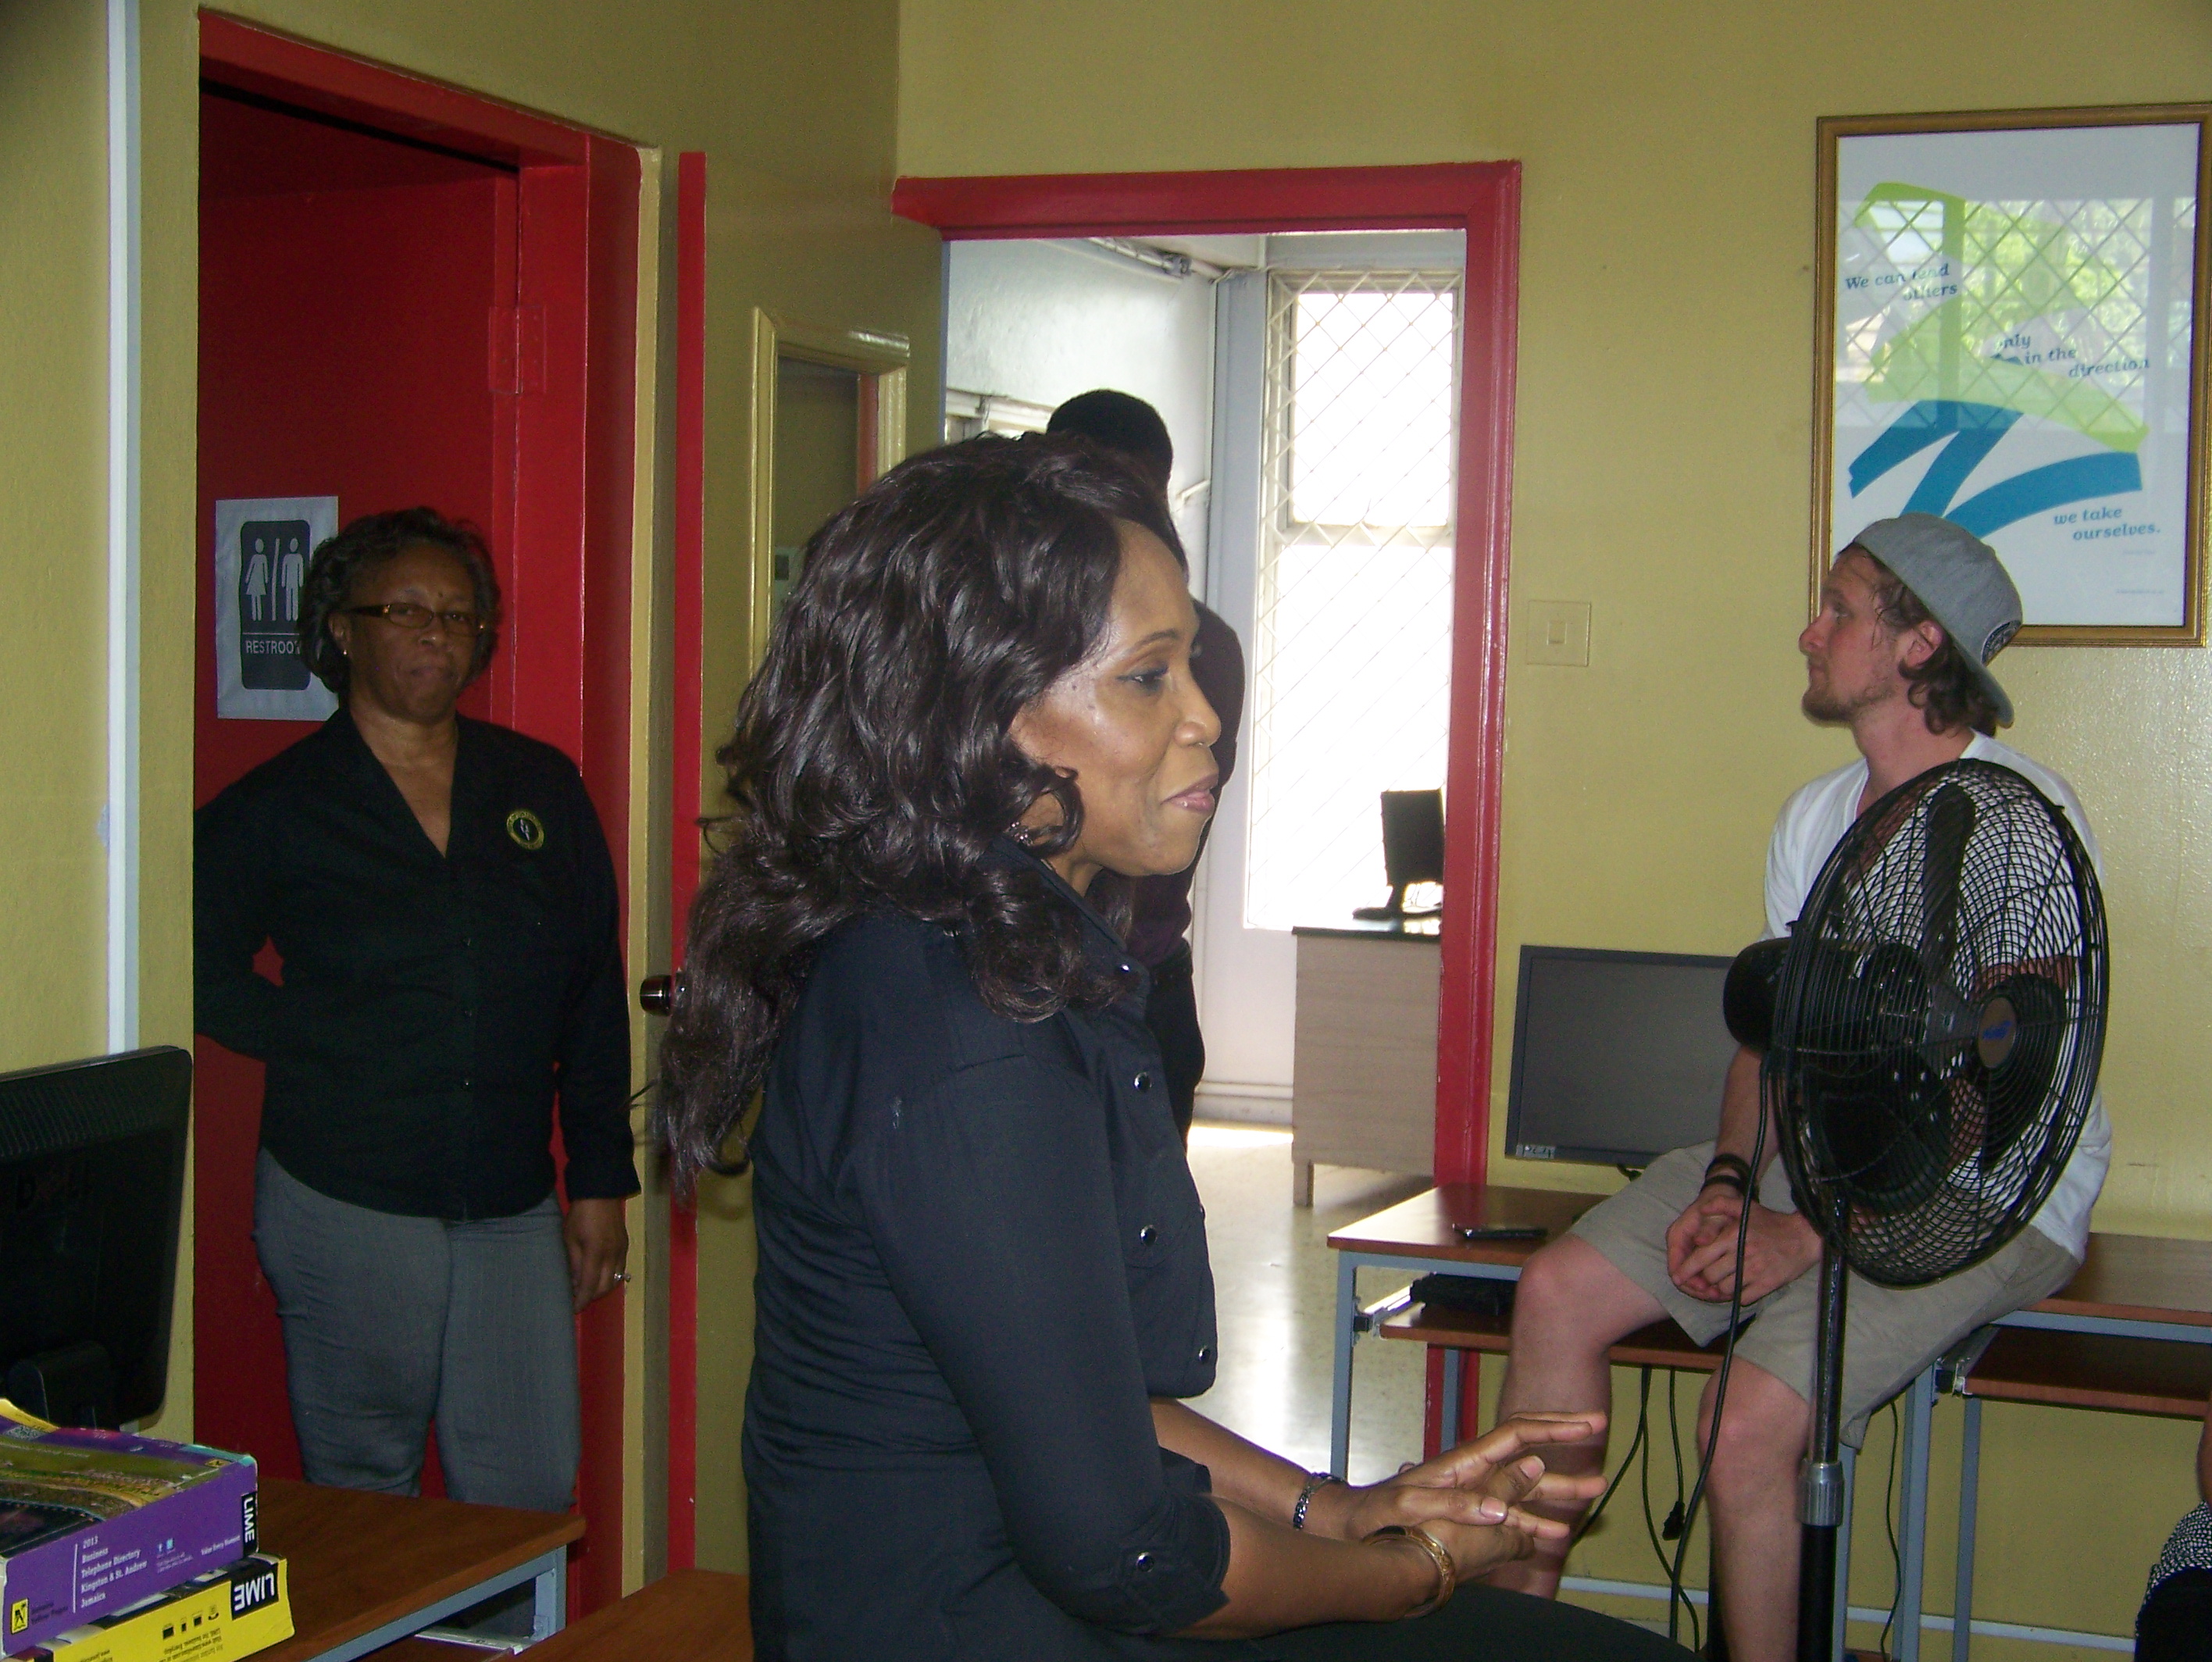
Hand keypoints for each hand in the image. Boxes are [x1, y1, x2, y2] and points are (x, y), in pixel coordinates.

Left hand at [564, 1197, 629, 1311]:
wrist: (601, 1193)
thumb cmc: (580, 1215)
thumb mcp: (569, 1239)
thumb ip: (573, 1263)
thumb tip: (573, 1283)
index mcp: (596, 1254)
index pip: (590, 1286)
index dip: (581, 1300)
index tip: (573, 1309)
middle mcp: (612, 1256)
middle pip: (605, 1287)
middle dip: (591, 1296)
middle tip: (577, 1298)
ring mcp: (621, 1251)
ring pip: (615, 1280)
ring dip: (602, 1289)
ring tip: (588, 1288)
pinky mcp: (625, 1246)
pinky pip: (620, 1270)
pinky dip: (610, 1278)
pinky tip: (599, 1275)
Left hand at [1309, 1413, 1606, 1565]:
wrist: (1355, 1526)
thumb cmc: (1378, 1513)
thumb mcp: (1413, 1507)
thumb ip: (1458, 1504)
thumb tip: (1503, 1507)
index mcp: (1463, 1461)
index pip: (1517, 1435)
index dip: (1554, 1428)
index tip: (1587, 1425)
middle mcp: (1474, 1471)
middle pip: (1529, 1455)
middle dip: (1567, 1451)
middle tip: (1603, 1446)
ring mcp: (1474, 1492)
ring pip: (1526, 1486)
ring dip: (1559, 1489)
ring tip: (1595, 1491)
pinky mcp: (1470, 1515)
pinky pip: (1512, 1514)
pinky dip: (1536, 1518)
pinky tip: (1555, 1531)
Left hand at [1666, 1188, 1819, 1302]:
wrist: (1804, 1237)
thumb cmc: (1771, 1222)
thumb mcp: (1745, 1207)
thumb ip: (1721, 1204)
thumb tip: (1701, 1208)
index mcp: (1733, 1235)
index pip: (1702, 1256)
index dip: (1687, 1268)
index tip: (1678, 1276)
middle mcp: (1742, 1254)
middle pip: (1710, 1275)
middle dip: (1704, 1278)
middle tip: (1705, 1277)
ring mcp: (1755, 1271)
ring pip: (1725, 1288)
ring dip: (1720, 1287)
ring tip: (1724, 1280)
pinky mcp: (1767, 1284)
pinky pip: (1743, 1297)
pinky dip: (1738, 1295)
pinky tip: (1740, 1286)